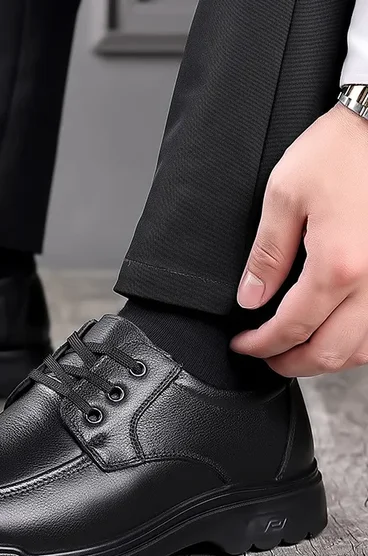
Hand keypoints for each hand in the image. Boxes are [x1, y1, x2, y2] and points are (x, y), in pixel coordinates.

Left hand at [231, 103, 367, 376]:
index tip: (243, 345)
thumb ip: (267, 255)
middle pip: (330, 352)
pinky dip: (358, 344)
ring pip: (364, 350)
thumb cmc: (342, 149)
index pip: (291, 328)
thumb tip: (251, 297)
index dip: (261, 345)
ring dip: (326, 359)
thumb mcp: (284, 196)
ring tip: (296, 351)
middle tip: (265, 357)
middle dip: (290, 362)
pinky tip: (338, 333)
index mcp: (339, 266)